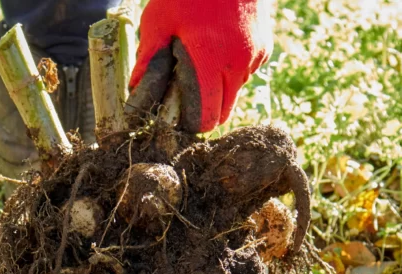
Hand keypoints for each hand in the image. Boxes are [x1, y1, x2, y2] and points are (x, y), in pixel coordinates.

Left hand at [126, 0, 273, 132]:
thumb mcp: (159, 22)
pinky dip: (231, 70)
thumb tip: (136, 89)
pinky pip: (246, 72)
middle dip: (203, 112)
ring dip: (218, 89)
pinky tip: (216, 48)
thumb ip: (150, 59)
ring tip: (198, 64)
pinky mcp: (266, 47)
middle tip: (182, 98)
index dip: (190, 123)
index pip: (206, 117)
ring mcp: (257, 56)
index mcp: (213, 62)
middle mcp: (240, 65)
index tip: (175, 118)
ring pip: (235, 92)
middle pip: (224, 112)